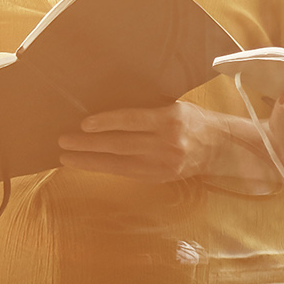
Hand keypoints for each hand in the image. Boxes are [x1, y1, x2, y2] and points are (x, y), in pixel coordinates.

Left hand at [58, 95, 267, 190]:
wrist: (221, 147)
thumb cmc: (192, 120)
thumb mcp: (173, 107)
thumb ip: (146, 111)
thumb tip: (106, 110)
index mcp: (170, 119)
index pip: (132, 120)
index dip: (106, 122)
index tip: (83, 124)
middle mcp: (167, 142)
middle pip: (120, 144)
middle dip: (88, 145)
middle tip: (63, 142)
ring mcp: (163, 163)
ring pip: (119, 163)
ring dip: (89, 160)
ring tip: (67, 157)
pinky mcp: (160, 177)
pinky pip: (126, 172)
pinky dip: (104, 168)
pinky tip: (88, 164)